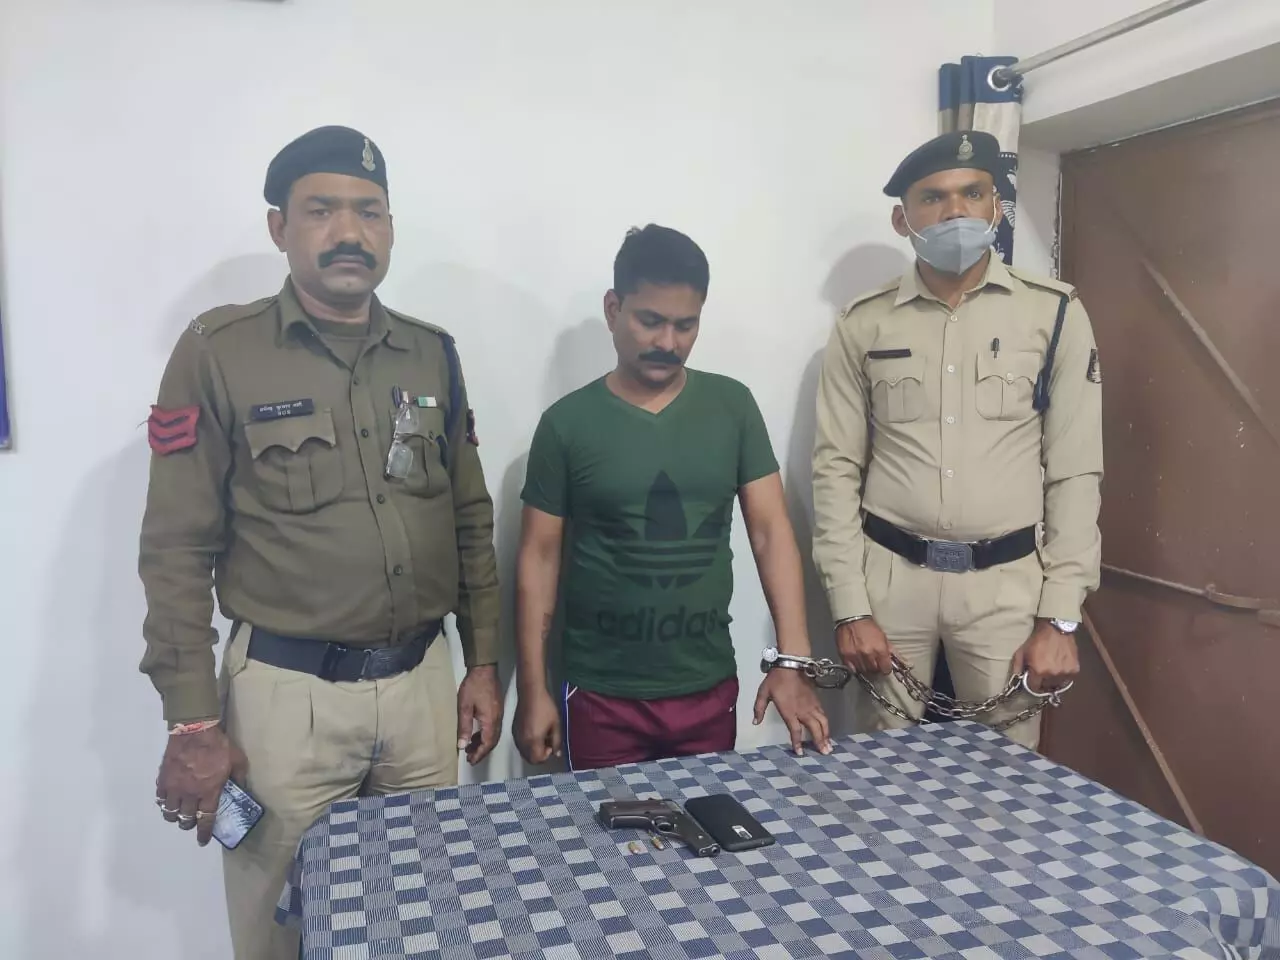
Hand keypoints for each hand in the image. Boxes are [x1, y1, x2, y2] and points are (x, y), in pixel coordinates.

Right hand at [154, 725, 246, 846]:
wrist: (194, 730)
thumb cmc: (218, 745)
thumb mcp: (237, 761)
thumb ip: (239, 777)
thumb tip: (241, 788)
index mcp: (209, 792)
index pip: (206, 819)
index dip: (204, 833)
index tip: (202, 841)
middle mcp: (190, 794)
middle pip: (186, 819)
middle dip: (189, 824)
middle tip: (192, 822)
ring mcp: (174, 788)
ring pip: (170, 812)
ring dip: (174, 817)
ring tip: (178, 814)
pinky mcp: (163, 779)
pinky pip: (160, 798)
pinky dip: (164, 803)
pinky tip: (168, 800)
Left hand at [457, 665, 503, 764]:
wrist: (484, 669)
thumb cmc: (473, 687)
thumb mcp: (464, 707)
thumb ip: (464, 727)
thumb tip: (462, 746)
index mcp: (490, 721)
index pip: (487, 744)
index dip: (479, 754)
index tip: (470, 761)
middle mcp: (497, 720)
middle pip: (492, 742)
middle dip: (481, 752)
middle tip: (470, 758)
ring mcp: (499, 714)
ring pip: (493, 735)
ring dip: (483, 744)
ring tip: (470, 747)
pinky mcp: (497, 710)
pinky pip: (493, 728)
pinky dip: (485, 735)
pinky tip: (476, 734)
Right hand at [513, 685, 561, 764]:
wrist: (531, 693)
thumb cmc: (545, 707)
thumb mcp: (556, 724)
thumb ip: (557, 741)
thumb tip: (557, 753)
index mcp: (533, 740)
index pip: (537, 759)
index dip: (546, 756)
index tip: (551, 746)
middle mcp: (522, 741)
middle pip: (529, 759)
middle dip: (539, 755)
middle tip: (547, 744)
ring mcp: (516, 736)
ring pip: (524, 752)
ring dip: (533, 750)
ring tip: (541, 737)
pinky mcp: (513, 730)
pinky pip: (520, 744)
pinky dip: (527, 744)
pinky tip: (534, 733)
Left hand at [753, 668, 831, 755]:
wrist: (791, 664)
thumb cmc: (776, 679)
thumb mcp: (763, 693)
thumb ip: (759, 708)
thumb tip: (755, 722)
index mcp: (789, 711)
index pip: (795, 730)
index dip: (798, 742)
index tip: (800, 753)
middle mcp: (803, 710)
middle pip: (814, 729)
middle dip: (819, 742)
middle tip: (824, 753)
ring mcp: (812, 705)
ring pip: (823, 722)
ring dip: (827, 735)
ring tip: (829, 746)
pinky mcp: (817, 700)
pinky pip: (823, 714)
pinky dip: (826, 724)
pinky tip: (827, 729)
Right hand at [836, 618, 894, 674]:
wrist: (852, 618)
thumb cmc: (868, 626)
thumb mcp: (883, 636)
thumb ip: (890, 650)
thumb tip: (899, 660)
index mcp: (880, 649)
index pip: (886, 669)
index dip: (885, 668)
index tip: (884, 667)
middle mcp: (868, 654)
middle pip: (874, 671)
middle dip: (875, 668)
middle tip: (874, 662)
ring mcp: (856, 656)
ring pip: (863, 671)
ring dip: (865, 667)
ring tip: (865, 660)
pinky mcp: (845, 656)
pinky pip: (852, 669)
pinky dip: (855, 667)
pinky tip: (857, 661)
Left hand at [1010, 620, 1079, 692]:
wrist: (1056, 629)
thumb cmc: (1037, 640)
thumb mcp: (1022, 651)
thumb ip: (1017, 666)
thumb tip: (1016, 678)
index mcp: (1039, 671)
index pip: (1034, 687)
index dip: (1032, 684)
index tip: (1033, 680)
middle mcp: (1052, 674)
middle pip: (1046, 686)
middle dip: (1043, 681)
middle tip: (1042, 673)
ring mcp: (1065, 672)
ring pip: (1058, 683)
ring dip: (1054, 679)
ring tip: (1052, 670)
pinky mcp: (1075, 669)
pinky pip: (1068, 678)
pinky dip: (1063, 674)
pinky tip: (1060, 666)